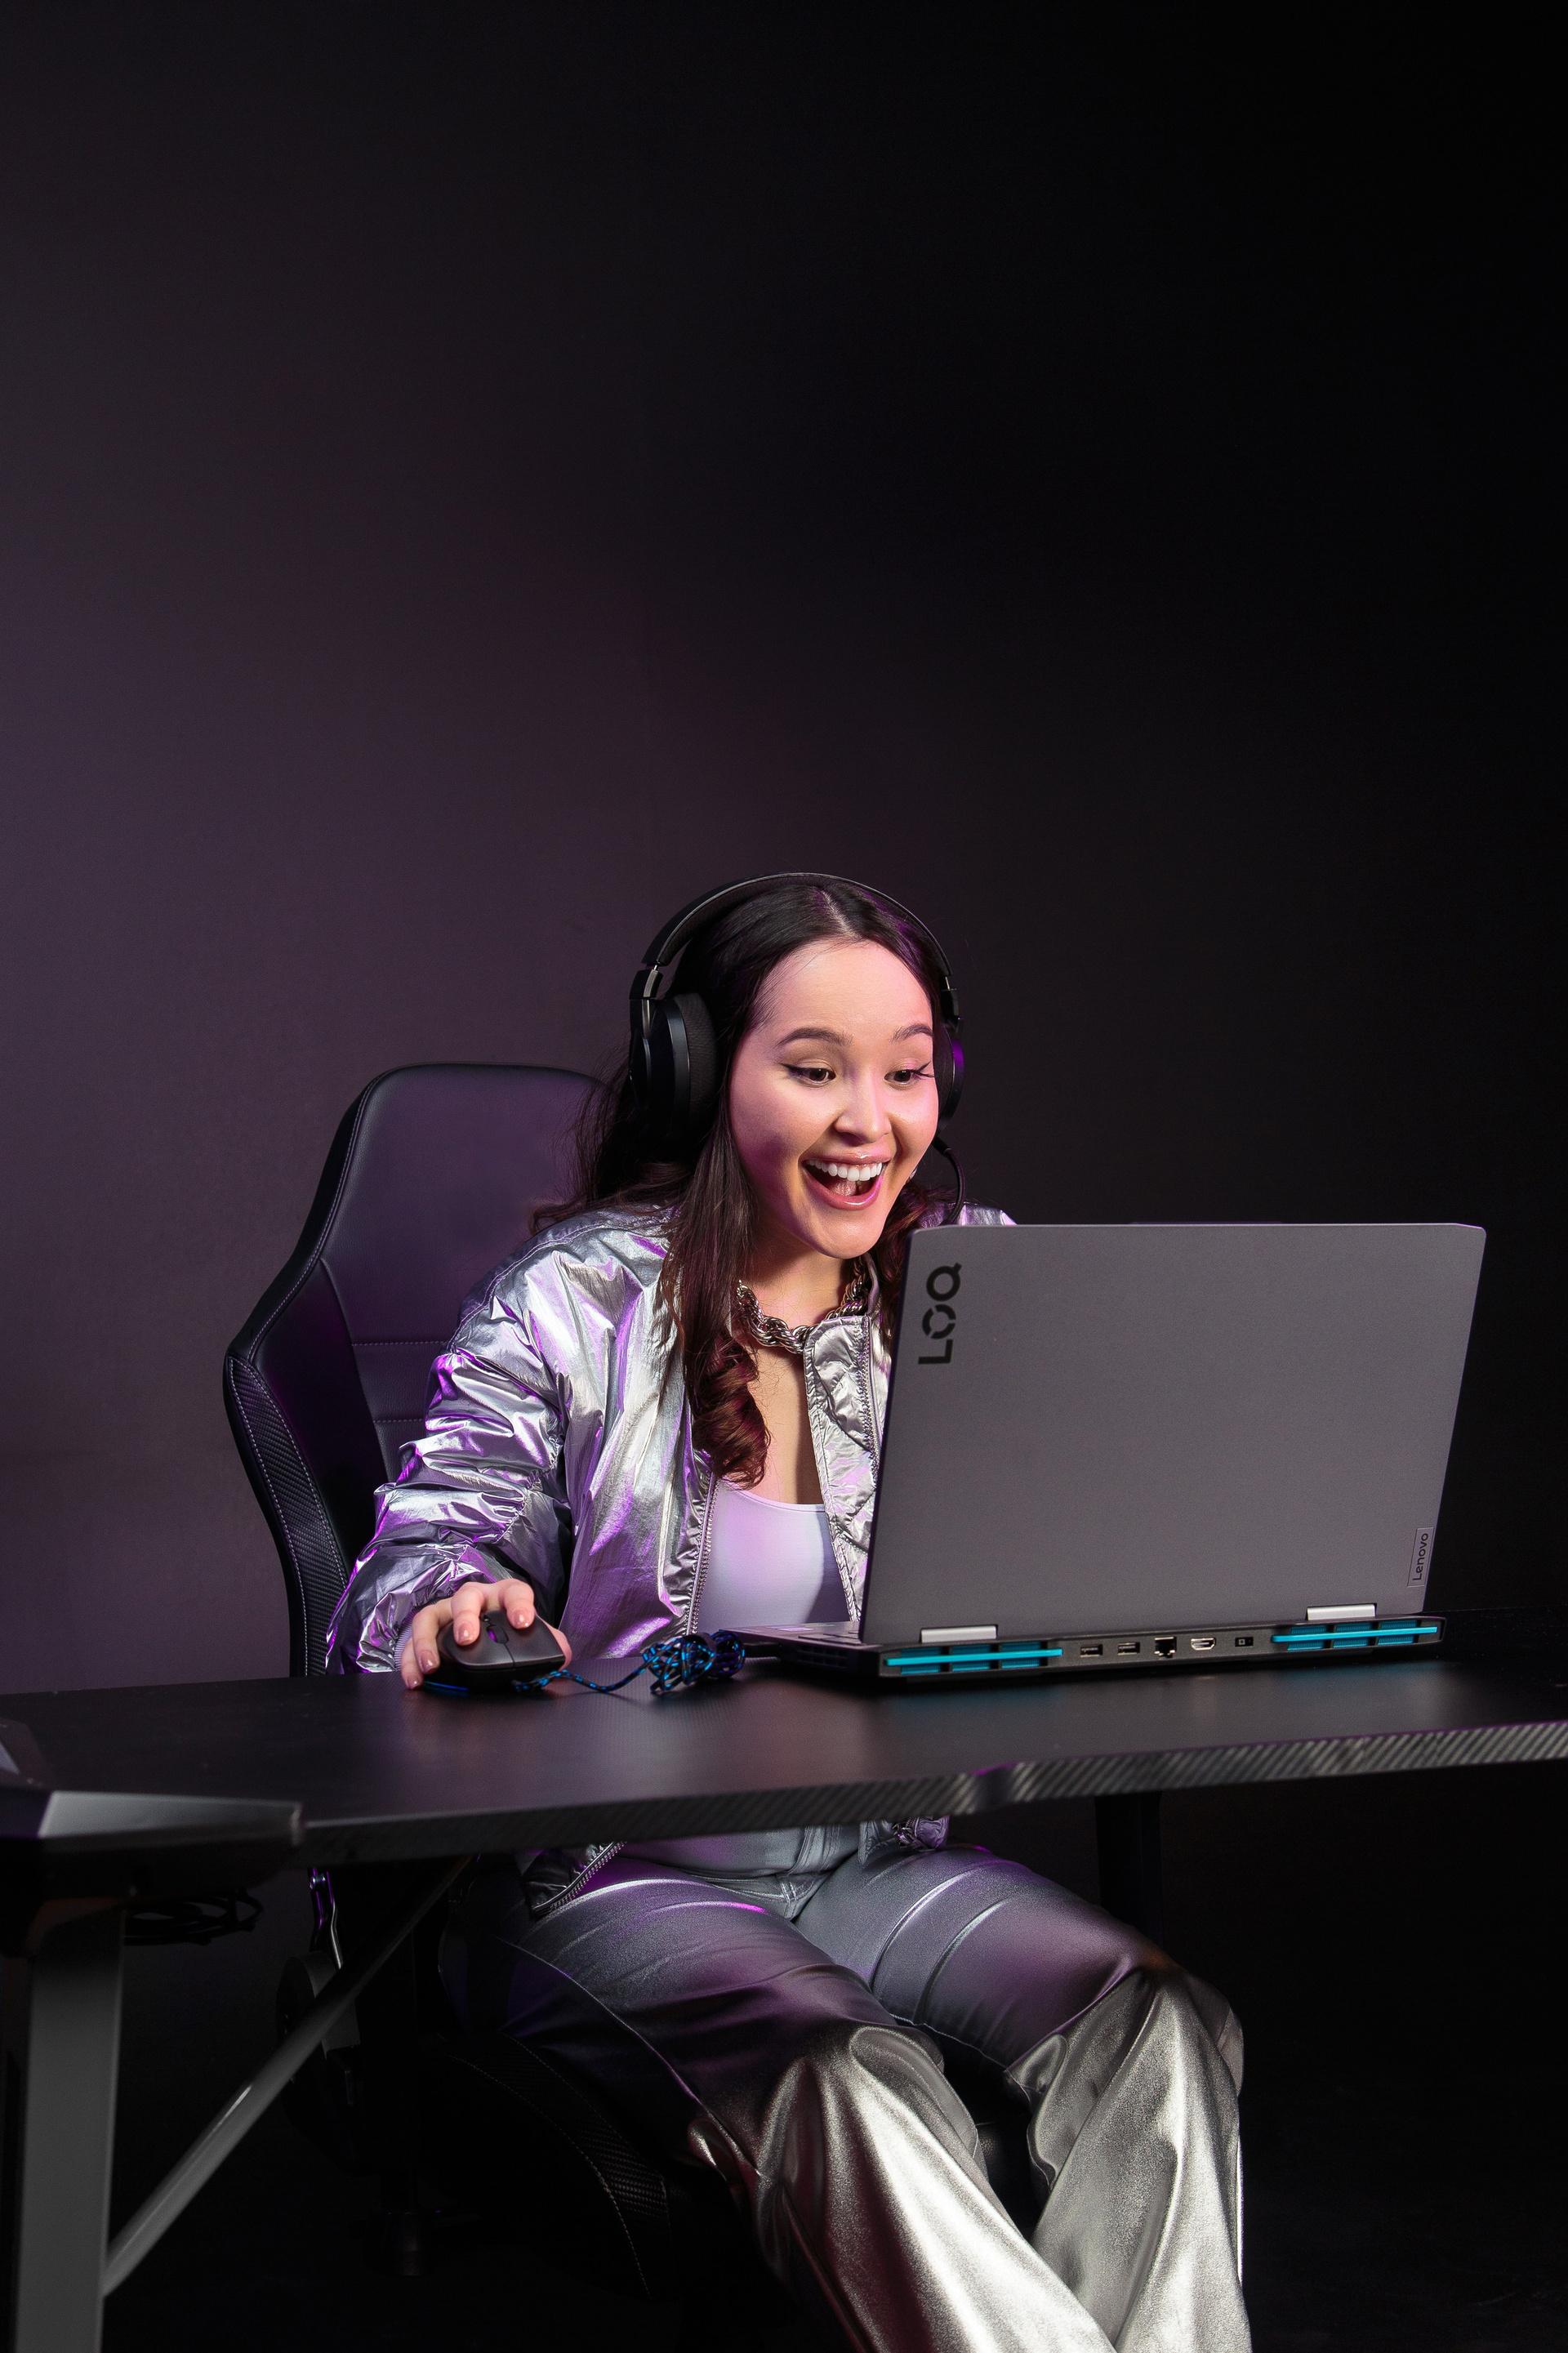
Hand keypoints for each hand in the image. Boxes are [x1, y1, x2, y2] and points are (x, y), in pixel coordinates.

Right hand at [400, 1577, 571, 1689]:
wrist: (493, 1640)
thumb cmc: (512, 1634)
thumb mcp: (532, 1638)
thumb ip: (549, 1645)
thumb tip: (561, 1657)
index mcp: (504, 1597)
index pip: (515, 1592)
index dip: (520, 1605)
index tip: (523, 1621)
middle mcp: (474, 1600)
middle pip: (465, 1597)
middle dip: (465, 1617)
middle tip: (467, 1638)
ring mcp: (446, 1614)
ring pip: (430, 1616)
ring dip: (427, 1641)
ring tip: (431, 1666)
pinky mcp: (428, 1634)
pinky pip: (411, 1642)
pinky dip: (410, 1661)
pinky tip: (415, 1680)